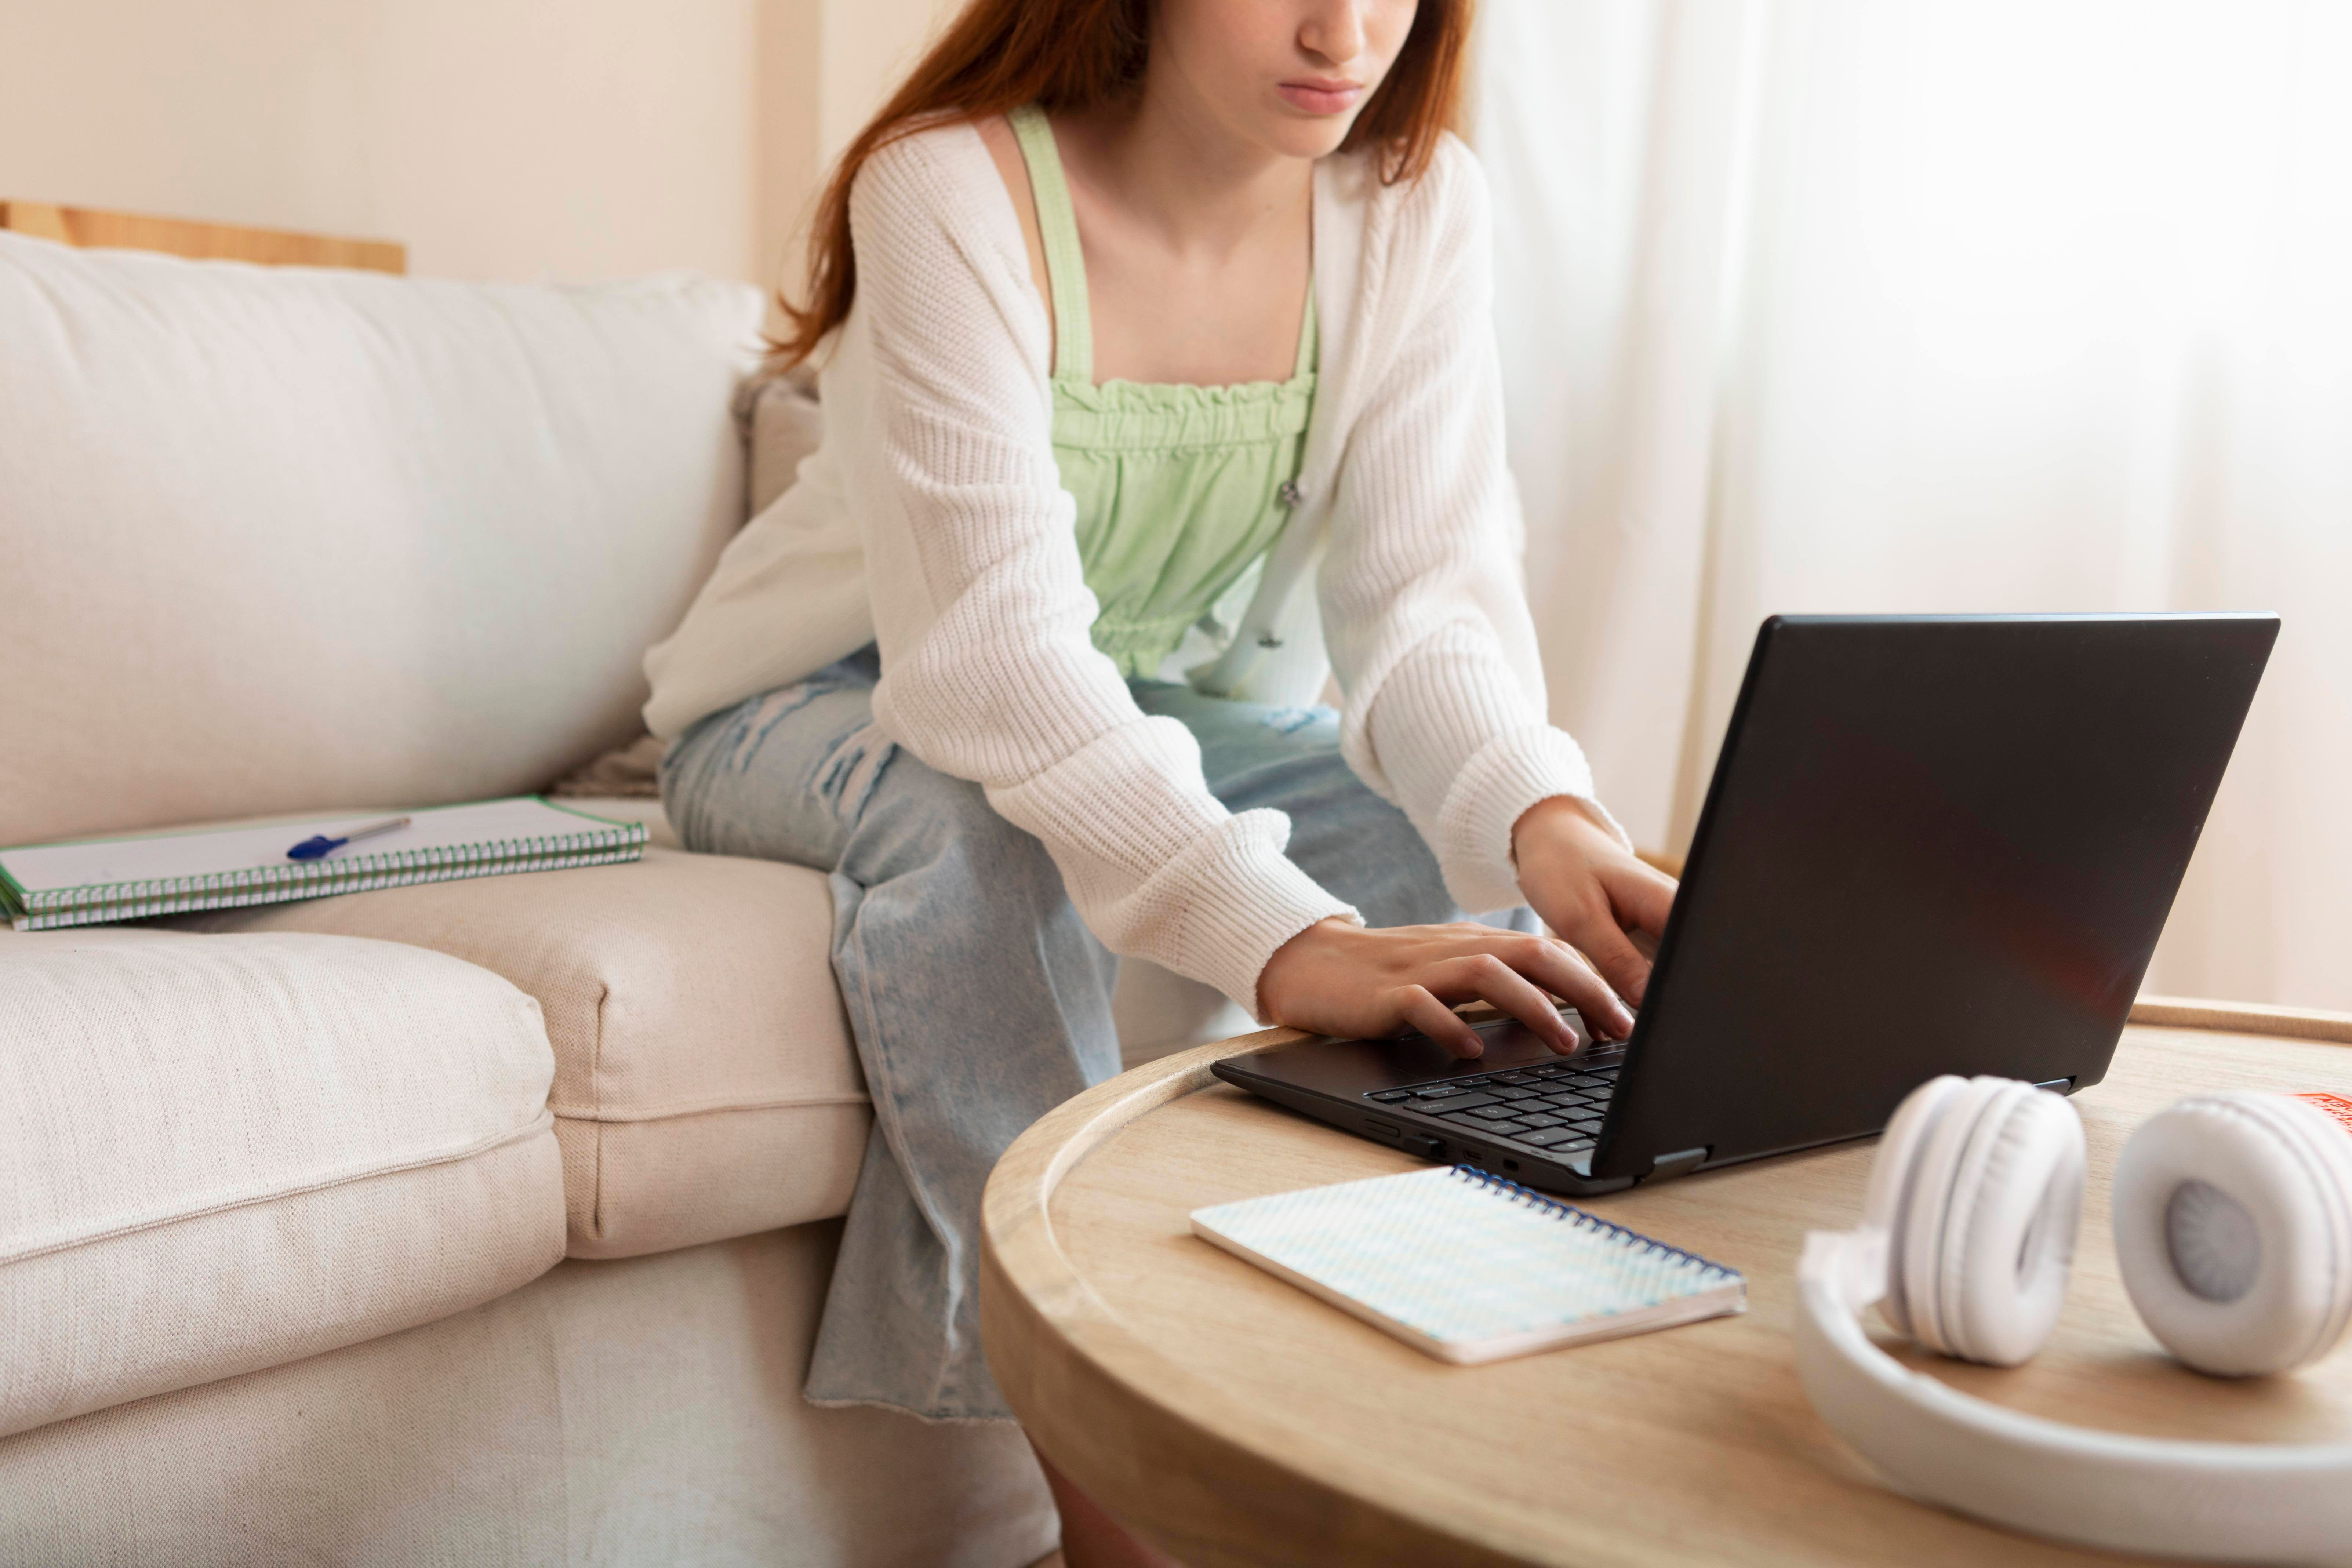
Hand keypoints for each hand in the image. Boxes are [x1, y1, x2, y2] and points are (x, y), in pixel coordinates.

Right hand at [1257, 918, 1634, 1059]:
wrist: (1309, 963)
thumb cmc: (1385, 978)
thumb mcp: (1450, 976)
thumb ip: (1497, 987)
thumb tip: (1563, 1016)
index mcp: (1475, 945)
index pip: (1548, 950)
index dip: (1596, 982)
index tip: (1629, 1019)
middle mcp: (1454, 950)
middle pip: (1532, 953)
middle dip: (1585, 990)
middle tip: (1619, 1029)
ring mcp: (1419, 970)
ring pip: (1488, 973)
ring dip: (1534, 1007)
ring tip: (1564, 1043)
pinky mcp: (1383, 995)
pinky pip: (1421, 1005)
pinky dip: (1450, 1026)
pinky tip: (1469, 1050)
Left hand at [1509, 795, 1677, 1007]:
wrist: (1552, 842)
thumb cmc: (1562, 868)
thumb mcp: (1580, 918)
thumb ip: (1616, 959)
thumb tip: (1647, 999)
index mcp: (1668, 902)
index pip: (1695, 955)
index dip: (1683, 990)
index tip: (1660, 1018)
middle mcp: (1677, 913)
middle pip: (1690, 967)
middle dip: (1670, 999)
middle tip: (1638, 1023)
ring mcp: (1667, 924)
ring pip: (1673, 972)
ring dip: (1653, 997)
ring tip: (1624, 1018)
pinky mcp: (1652, 934)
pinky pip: (1655, 968)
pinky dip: (1639, 987)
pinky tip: (1619, 1007)